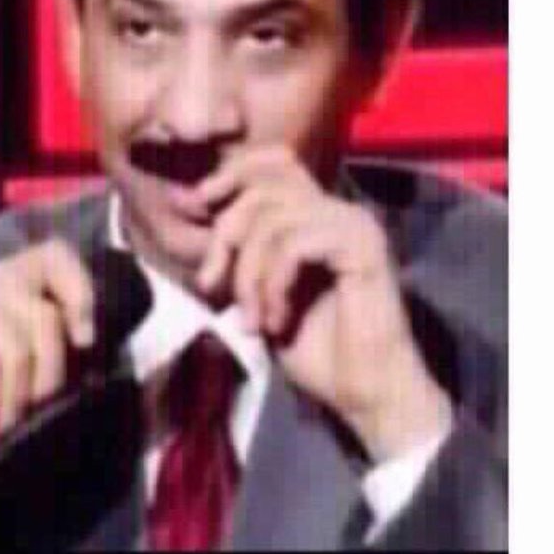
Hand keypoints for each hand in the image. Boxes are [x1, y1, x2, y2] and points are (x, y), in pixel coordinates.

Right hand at [0, 239, 96, 455]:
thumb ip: (33, 345)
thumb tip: (84, 356)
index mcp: (1, 277)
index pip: (56, 256)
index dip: (79, 292)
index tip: (83, 343)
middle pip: (46, 314)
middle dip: (47, 377)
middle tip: (26, 416)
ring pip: (17, 341)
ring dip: (12, 399)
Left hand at [194, 147, 451, 461]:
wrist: (363, 392)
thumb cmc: (313, 348)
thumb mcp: (260, 292)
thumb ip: (238, 250)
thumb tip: (190, 203)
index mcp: (317, 214)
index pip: (274, 161)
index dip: (231, 173)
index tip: (197, 204)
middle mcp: (338, 209)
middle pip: (262, 189)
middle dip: (225, 238)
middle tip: (211, 286)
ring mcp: (354, 225)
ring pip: (273, 221)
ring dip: (248, 276)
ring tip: (254, 320)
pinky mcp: (363, 247)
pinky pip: (294, 245)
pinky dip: (273, 285)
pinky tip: (277, 321)